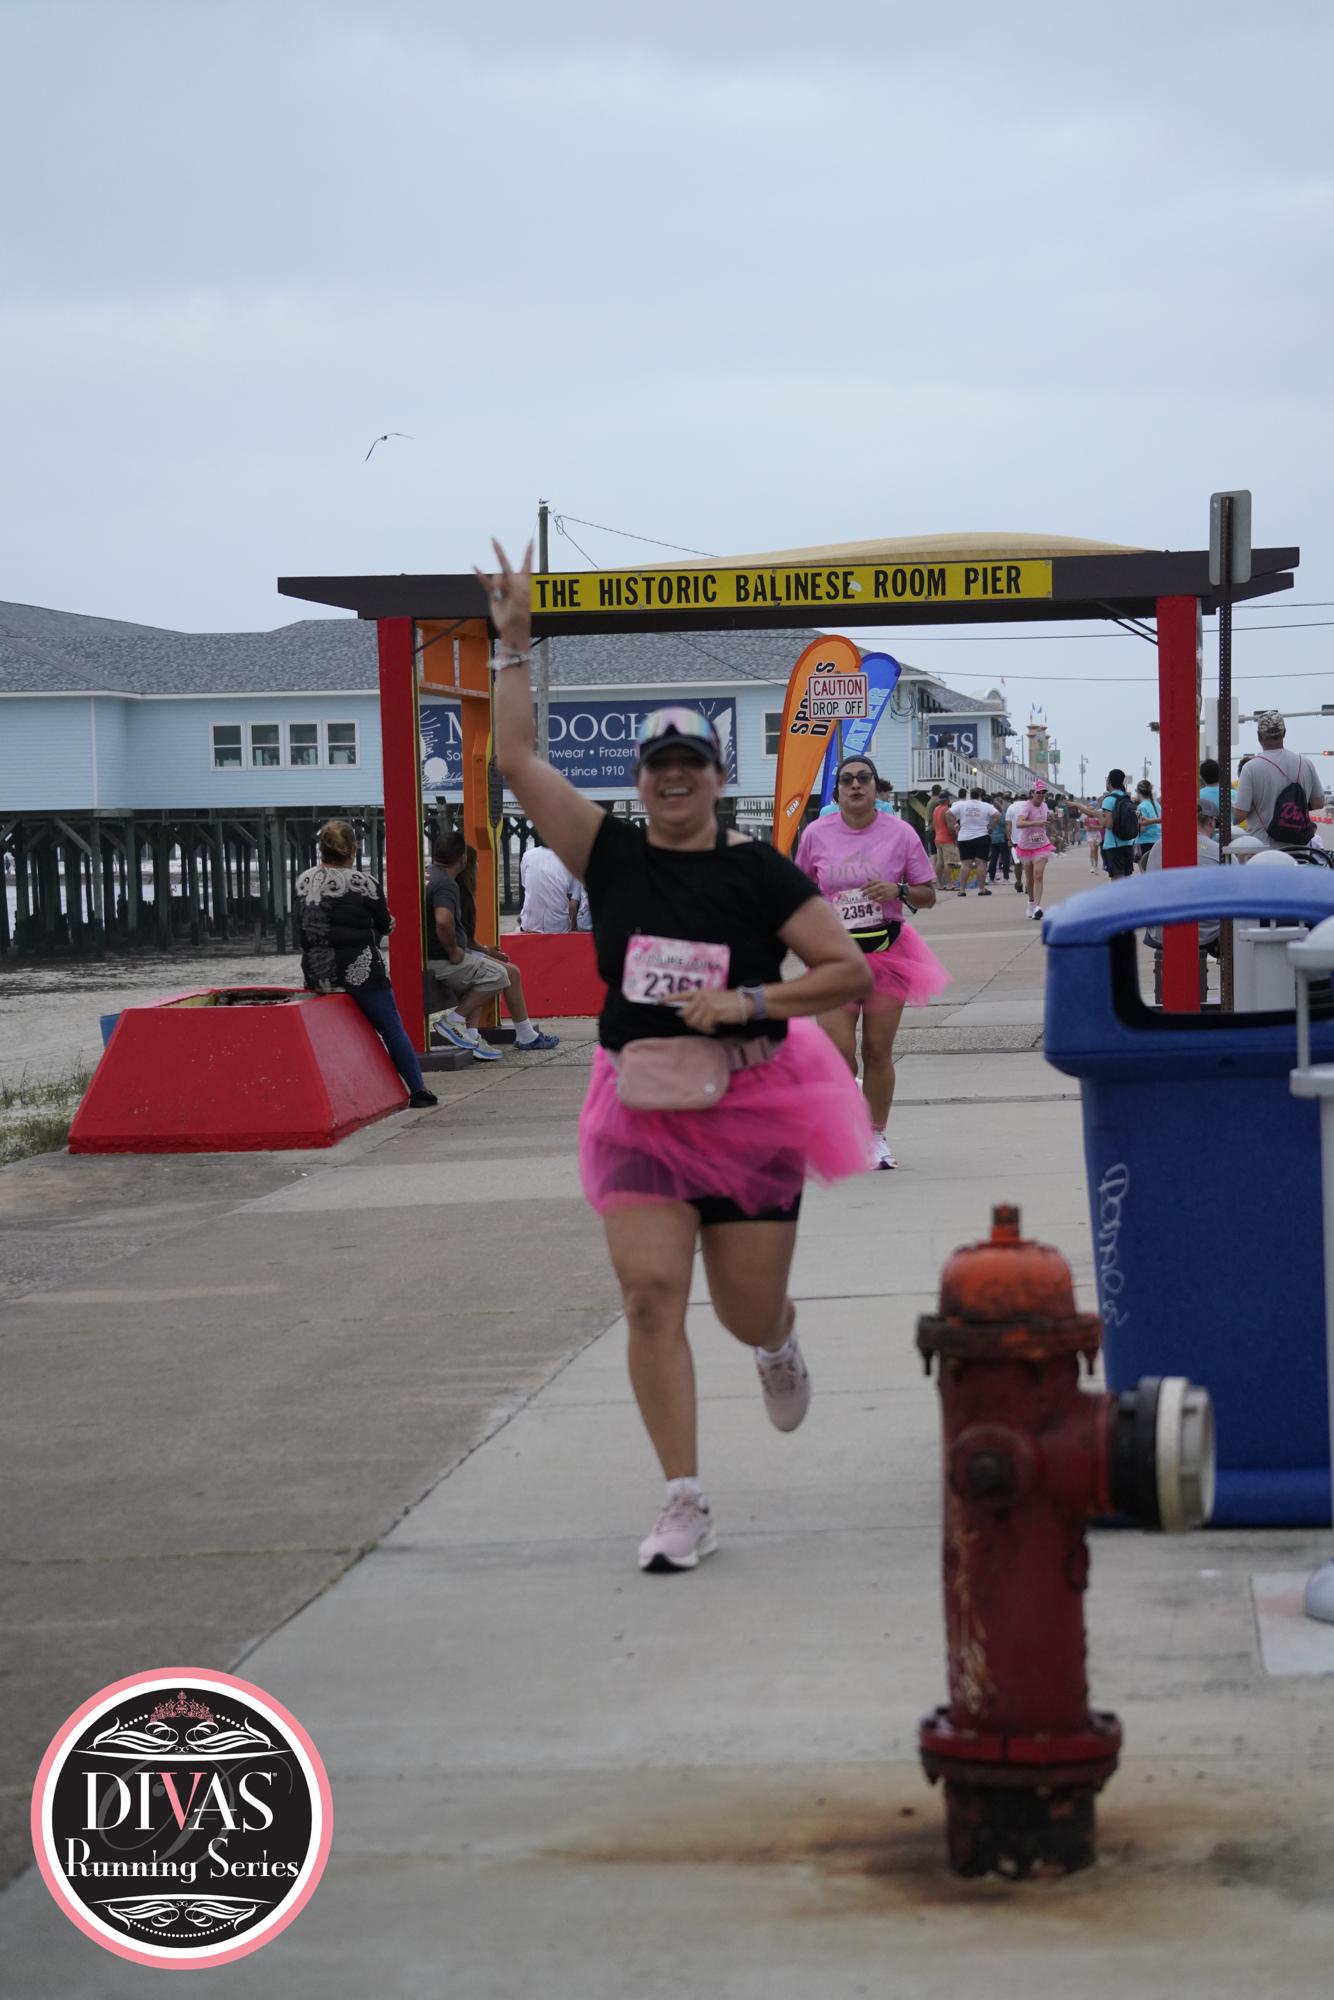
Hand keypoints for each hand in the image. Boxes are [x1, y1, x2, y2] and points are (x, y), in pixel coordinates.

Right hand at [474, 537, 532, 656]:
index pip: (526, 563)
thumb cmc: (520, 614)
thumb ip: (512, 583)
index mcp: (524, 581)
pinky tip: (475, 567)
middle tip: (493, 539)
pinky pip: (486, 583)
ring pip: (496, 578)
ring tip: (502, 598)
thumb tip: (501, 575)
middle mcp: (513, 581)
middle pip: (505, 564)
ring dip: (498, 586)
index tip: (531, 540)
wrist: (512, 629)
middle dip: (499, 552)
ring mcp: (503, 587)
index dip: (528, 552)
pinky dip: (481, 576)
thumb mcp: (520, 596)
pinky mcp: (494, 594)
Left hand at [677, 987, 747, 1033]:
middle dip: (691, 1022)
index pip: (681, 994)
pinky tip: (714, 1028)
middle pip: (685, 1014)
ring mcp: (707, 1004)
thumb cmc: (731, 1002)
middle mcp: (702, 996)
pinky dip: (708, 1030)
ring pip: (694, 1021)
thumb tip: (683, 1014)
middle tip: (702, 1025)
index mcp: (701, 992)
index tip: (660, 1001)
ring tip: (710, 1027)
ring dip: (701, 1028)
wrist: (746, 1002)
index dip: (670, 998)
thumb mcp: (713, 998)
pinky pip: (704, 1026)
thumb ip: (700, 1003)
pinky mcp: (713, 1012)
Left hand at [862, 877, 895, 901]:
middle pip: (870, 889)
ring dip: (869, 897)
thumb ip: (874, 880)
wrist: (897, 889)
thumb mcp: (881, 881)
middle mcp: (880, 886)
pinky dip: (874, 900)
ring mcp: (883, 891)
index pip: (869, 883)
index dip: (864, 886)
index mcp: (879, 881)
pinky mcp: (885, 896)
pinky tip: (873, 901)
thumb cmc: (888, 885)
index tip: (860, 889)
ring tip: (867, 898)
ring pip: (873, 895)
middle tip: (862, 895)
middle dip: (865, 892)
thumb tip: (867, 878)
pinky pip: (878, 899)